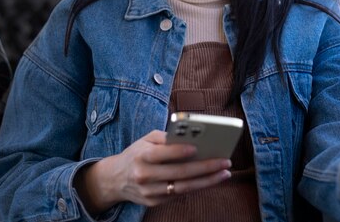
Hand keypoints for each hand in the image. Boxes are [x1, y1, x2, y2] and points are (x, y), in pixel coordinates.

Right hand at [74, 130, 231, 213]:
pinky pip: (179, 196)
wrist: (115, 179)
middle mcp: (145, 175)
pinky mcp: (154, 202)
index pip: (162, 154)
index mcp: (142, 156)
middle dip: (205, 168)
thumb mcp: (145, 140)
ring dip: (207, 181)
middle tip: (224, 162)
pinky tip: (211, 181)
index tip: (198, 147)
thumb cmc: (136, 154)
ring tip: (224, 173)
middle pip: (178, 173)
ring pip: (182, 188)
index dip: (180, 151)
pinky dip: (197, 188)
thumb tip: (191, 138)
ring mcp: (149, 192)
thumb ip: (165, 137)